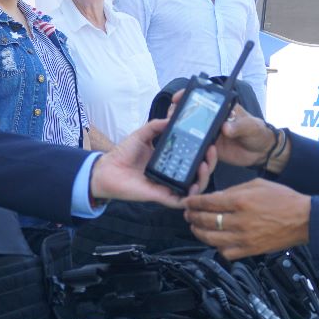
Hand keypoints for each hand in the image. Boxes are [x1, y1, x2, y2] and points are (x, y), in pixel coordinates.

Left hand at [89, 118, 214, 207]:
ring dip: (204, 177)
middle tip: (211, 152)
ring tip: (206, 165)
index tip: (211, 141)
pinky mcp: (161, 196)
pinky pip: (180, 200)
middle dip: (210, 162)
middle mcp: (172, 173)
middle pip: (199, 172)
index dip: (204, 151)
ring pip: (194, 187)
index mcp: (170, 159)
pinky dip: (190, 196)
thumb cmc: (122, 154)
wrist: (106, 170)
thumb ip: (156, 126)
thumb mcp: (142, 135)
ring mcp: (168, 186)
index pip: (193, 157)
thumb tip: (171, 117)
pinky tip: (195, 185)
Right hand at [167, 90, 288, 170]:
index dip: (187, 95)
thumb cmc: (257, 132)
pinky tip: (183, 147)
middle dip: (178, 113)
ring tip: (172, 131)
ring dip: (179, 129)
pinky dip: (189, 146)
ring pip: (189, 129)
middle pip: (190, 112)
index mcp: (221, 108)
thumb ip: (239, 126)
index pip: (201, 98)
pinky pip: (196, 146)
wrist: (261, 153)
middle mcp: (211, 119)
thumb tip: (226, 128)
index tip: (177, 98)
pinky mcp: (209, 148)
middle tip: (172, 117)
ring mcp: (208, 133)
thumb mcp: (251, 126)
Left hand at [185, 178, 310, 259]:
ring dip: (198, 232)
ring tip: (195, 227)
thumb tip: (214, 197)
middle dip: (192, 217)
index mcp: (241, 201)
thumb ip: (233, 190)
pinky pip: (225, 252)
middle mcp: (239, 221)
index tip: (187, 202)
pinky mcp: (250, 250)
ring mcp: (244, 238)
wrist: (303, 219)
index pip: (207, 202)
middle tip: (188, 214)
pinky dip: (217, 247)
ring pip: (211, 238)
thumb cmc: (283, 199)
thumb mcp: (257, 184)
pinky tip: (215, 240)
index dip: (193, 202)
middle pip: (205, 221)